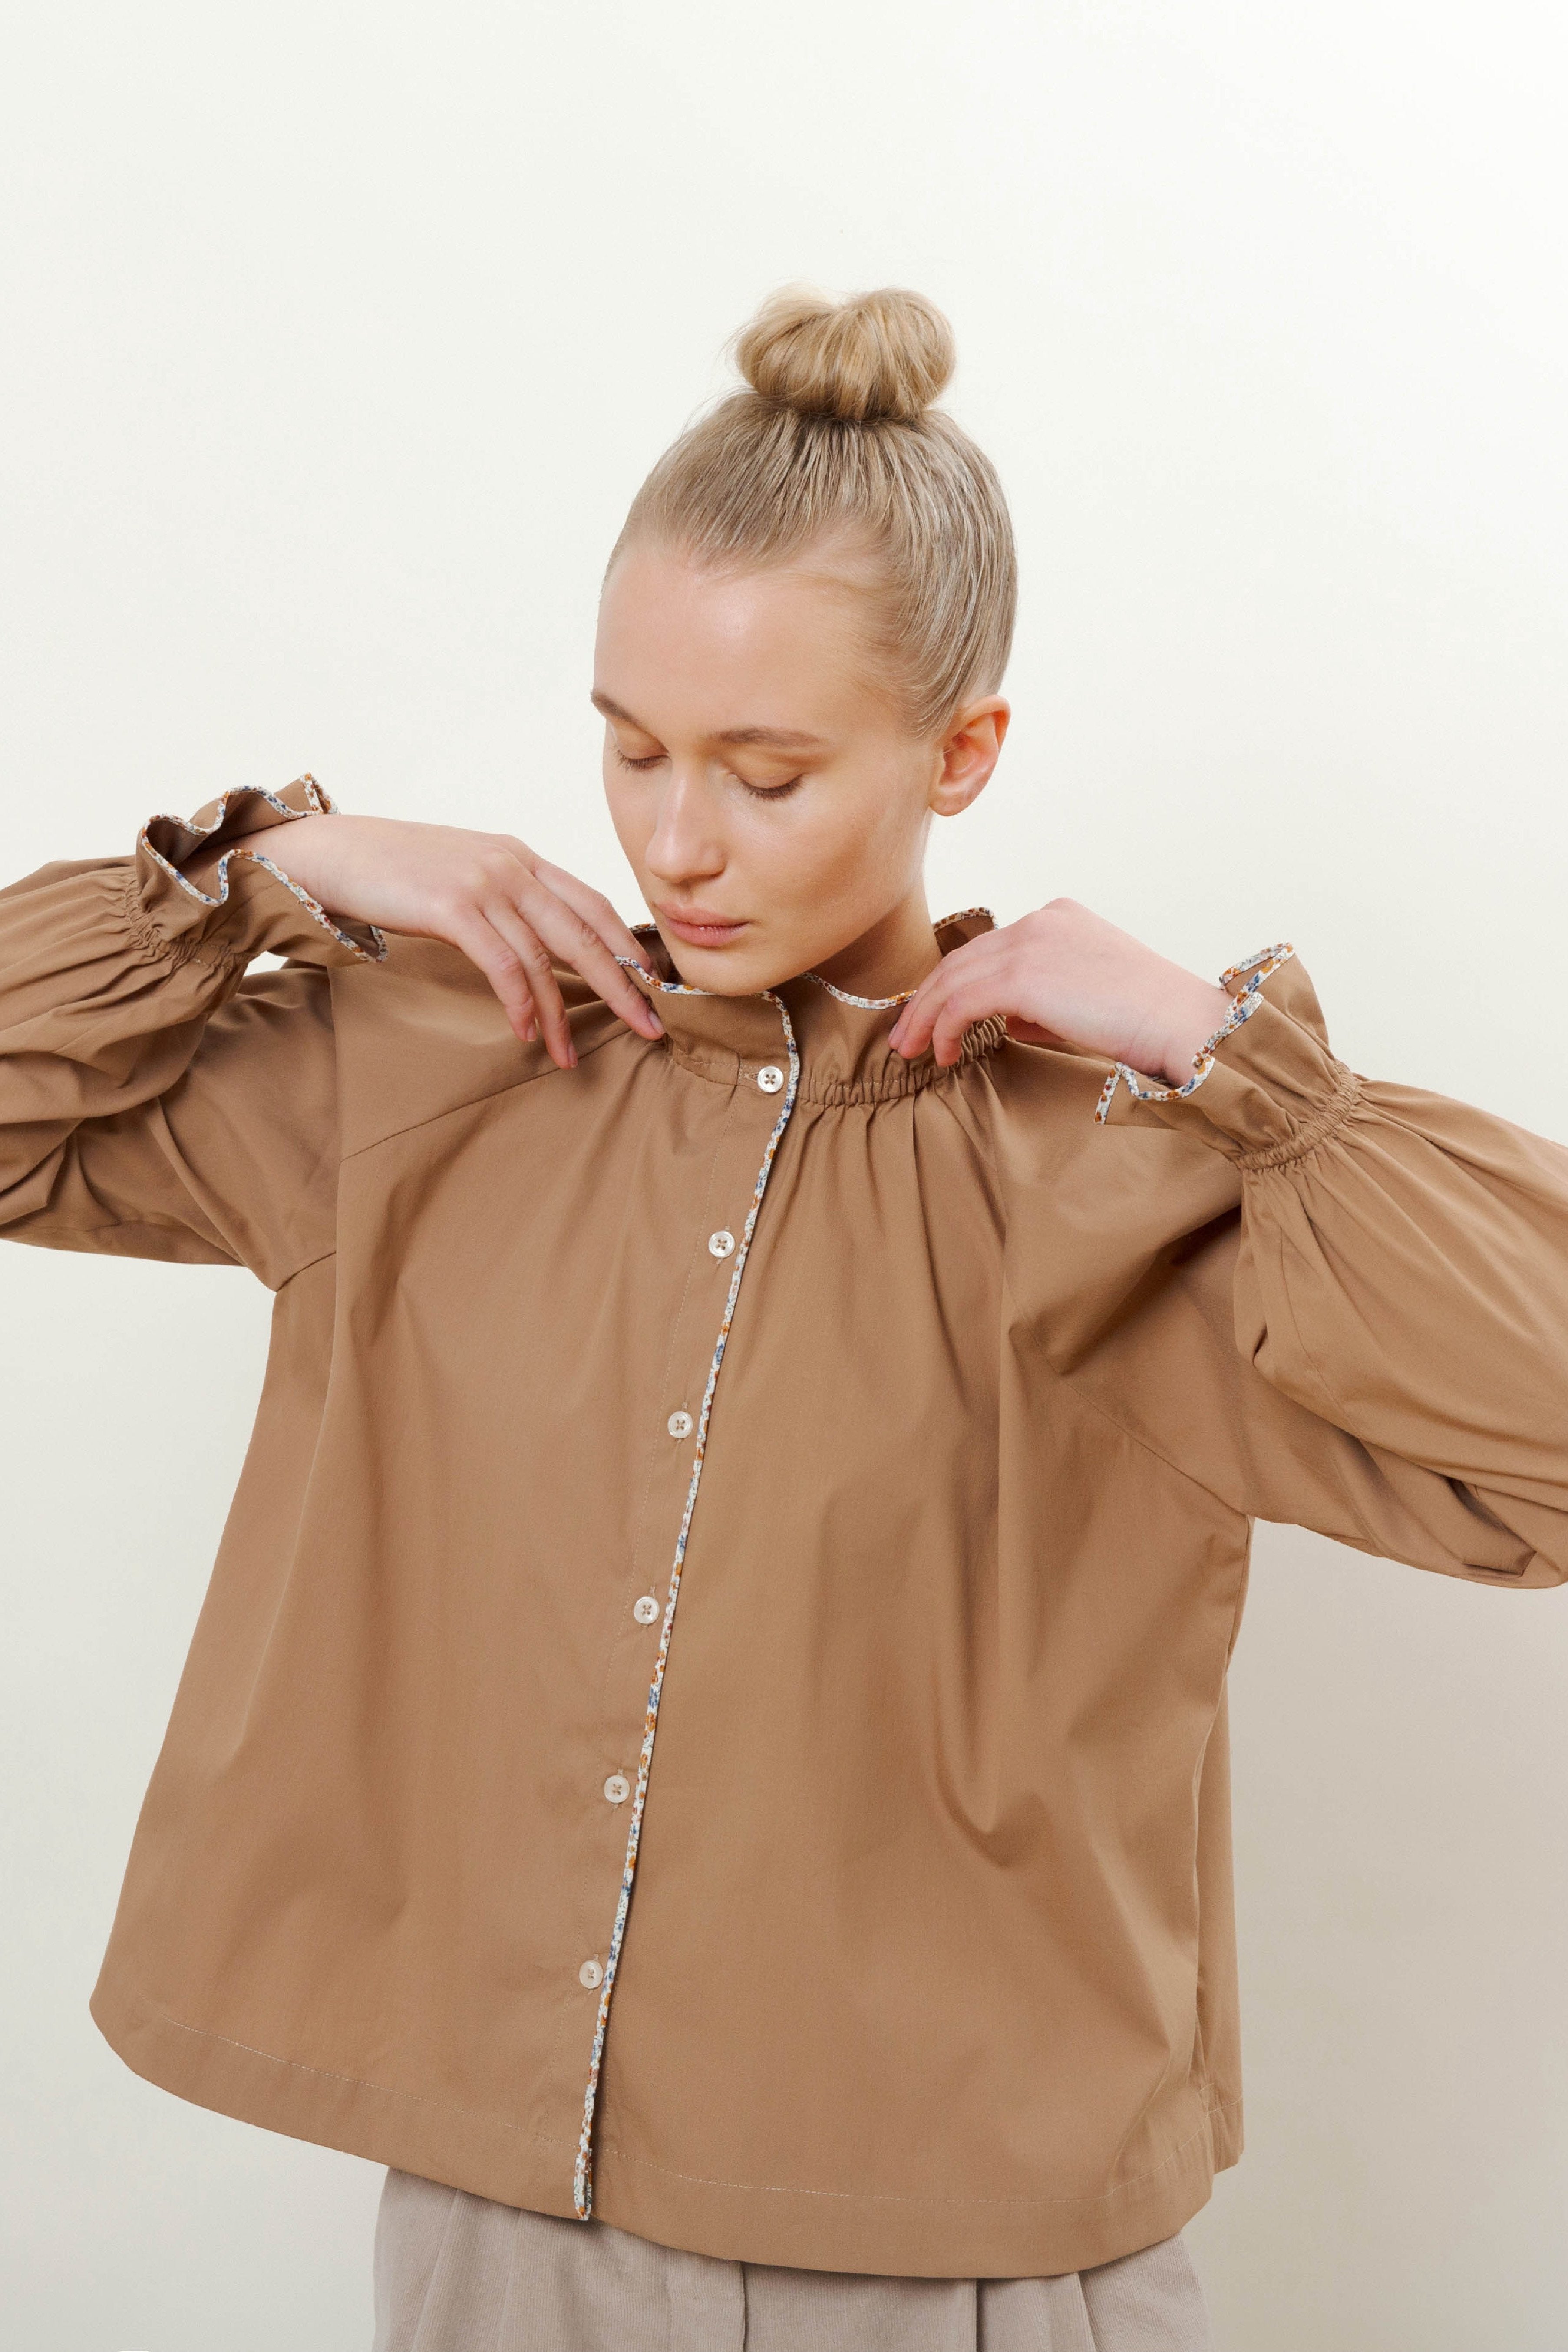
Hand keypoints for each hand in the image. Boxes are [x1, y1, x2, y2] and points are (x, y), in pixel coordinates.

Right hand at [256, 814, 663, 1066]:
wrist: (333, 852)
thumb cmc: (396, 873)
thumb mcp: (466, 876)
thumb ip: (507, 901)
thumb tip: (542, 945)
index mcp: (522, 857)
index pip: (593, 903)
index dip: (627, 946)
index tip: (652, 986)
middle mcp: (513, 866)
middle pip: (586, 932)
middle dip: (623, 985)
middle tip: (650, 1026)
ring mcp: (484, 884)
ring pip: (546, 956)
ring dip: (564, 1013)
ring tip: (572, 1056)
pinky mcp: (453, 907)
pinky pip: (502, 963)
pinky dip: (520, 1002)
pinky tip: (527, 1032)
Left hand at [888, 899, 1232, 1078]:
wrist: (1182, 1023)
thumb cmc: (1146, 1021)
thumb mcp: (1087, 996)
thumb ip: (1041, 999)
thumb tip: (1004, 1019)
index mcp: (1058, 918)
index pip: (991, 948)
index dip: (955, 982)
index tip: (935, 1015)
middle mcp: (1041, 920)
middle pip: (963, 958)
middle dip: (927, 999)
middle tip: (905, 1035)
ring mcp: (1032, 943)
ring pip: (954, 977)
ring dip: (925, 1016)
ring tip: (910, 1049)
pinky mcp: (1024, 975)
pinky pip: (963, 1002)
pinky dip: (944, 1028)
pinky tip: (943, 1054)